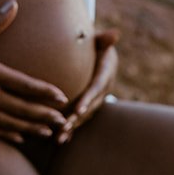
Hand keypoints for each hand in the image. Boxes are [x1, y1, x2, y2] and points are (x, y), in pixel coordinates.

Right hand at [0, 0, 69, 144]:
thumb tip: (14, 4)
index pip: (26, 86)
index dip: (46, 93)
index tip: (62, 97)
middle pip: (23, 108)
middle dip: (45, 116)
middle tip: (64, 122)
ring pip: (11, 123)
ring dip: (32, 128)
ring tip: (48, 134)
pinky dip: (8, 134)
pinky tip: (18, 138)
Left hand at [56, 27, 118, 143]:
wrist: (101, 53)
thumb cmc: (96, 43)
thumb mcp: (100, 39)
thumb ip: (104, 38)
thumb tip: (115, 34)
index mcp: (106, 72)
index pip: (97, 87)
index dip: (88, 99)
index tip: (78, 110)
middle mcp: (103, 88)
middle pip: (90, 106)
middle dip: (77, 119)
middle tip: (64, 128)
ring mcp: (97, 98)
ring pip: (85, 115)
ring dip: (73, 127)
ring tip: (59, 138)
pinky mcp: (89, 104)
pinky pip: (81, 117)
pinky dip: (71, 129)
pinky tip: (60, 140)